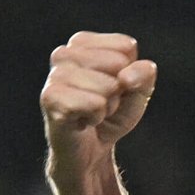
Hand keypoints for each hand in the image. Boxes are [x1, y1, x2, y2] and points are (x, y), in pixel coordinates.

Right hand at [40, 31, 156, 176]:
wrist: (89, 151)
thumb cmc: (111, 115)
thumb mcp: (138, 92)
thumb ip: (144, 75)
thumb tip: (129, 74)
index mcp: (83, 43)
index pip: (126, 46)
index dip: (130, 73)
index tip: (114, 88)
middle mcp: (64, 54)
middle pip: (118, 63)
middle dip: (118, 90)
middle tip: (101, 103)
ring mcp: (54, 75)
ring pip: (108, 85)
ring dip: (107, 106)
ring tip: (91, 113)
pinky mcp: (50, 98)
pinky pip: (94, 103)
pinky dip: (96, 117)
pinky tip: (82, 121)